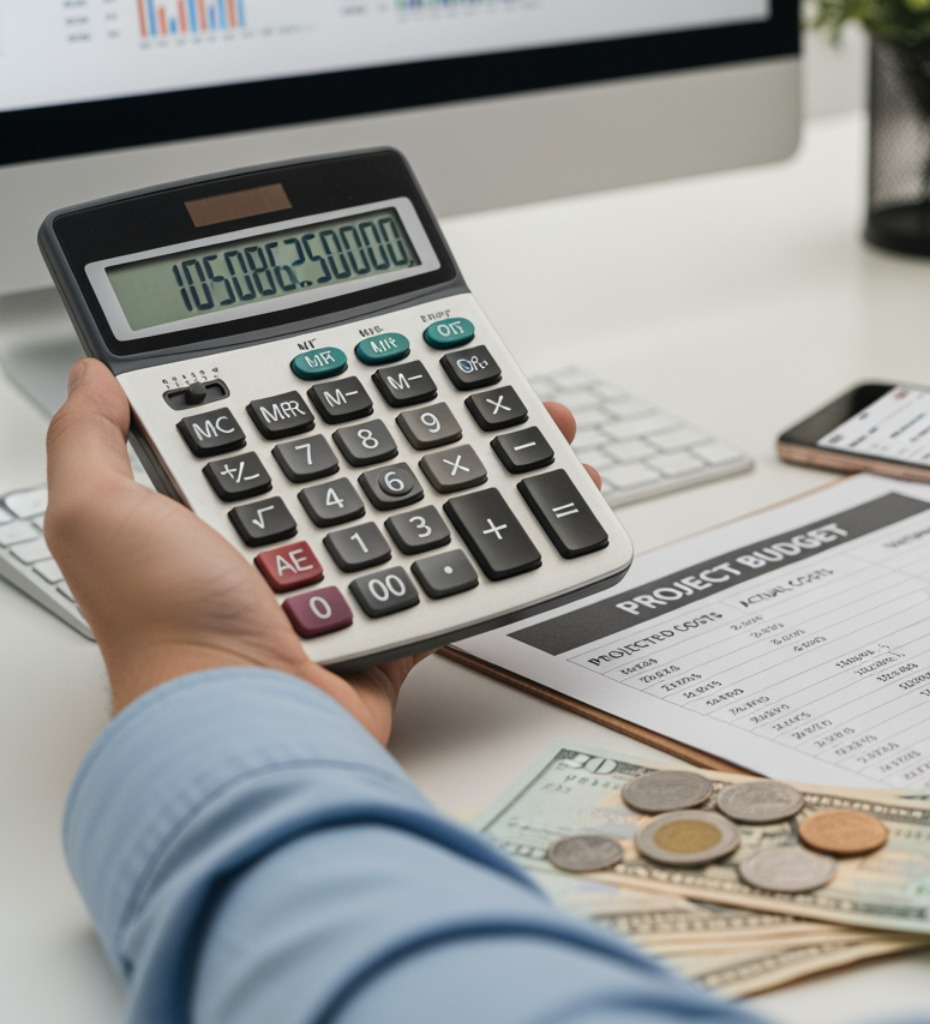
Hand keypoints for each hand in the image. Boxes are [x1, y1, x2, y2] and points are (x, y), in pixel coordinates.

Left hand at [45, 359, 595, 742]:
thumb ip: (90, 440)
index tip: (375, 354)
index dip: (331, 391)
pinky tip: (534, 510)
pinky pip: (457, 575)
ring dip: (482, 467)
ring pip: (428, 509)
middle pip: (374, 460)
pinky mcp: (396, 626)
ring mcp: (348, 586)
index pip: (285, 430)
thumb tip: (92, 377)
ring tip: (530, 430)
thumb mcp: (98, 516)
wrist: (247, 726)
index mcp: (224, 515)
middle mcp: (288, 547)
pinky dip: (503, 546)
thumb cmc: (169, 634)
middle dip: (430, 418)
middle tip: (473, 384)